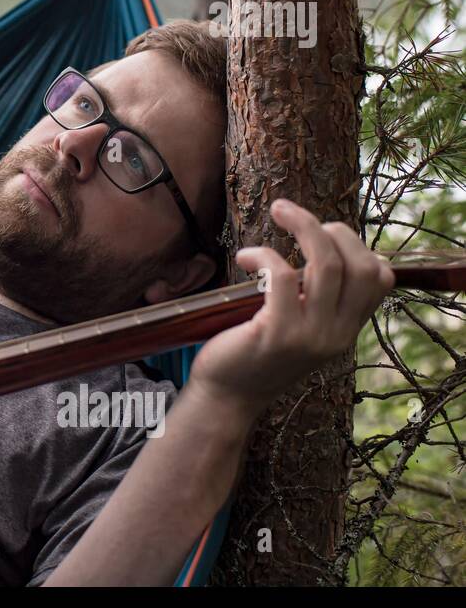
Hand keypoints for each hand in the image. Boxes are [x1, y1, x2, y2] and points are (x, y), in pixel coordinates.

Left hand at [186, 198, 394, 420]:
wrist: (226, 396)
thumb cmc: (256, 352)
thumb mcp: (301, 327)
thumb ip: (317, 298)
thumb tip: (319, 247)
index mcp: (347, 330)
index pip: (381, 280)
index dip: (359, 246)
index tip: (325, 234)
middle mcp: (337, 335)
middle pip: (361, 266)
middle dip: (332, 229)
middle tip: (294, 214)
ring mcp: (310, 336)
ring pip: (327, 264)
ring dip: (303, 226)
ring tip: (279, 211)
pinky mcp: (276, 334)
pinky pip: (283, 277)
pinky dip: (265, 256)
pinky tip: (246, 258)